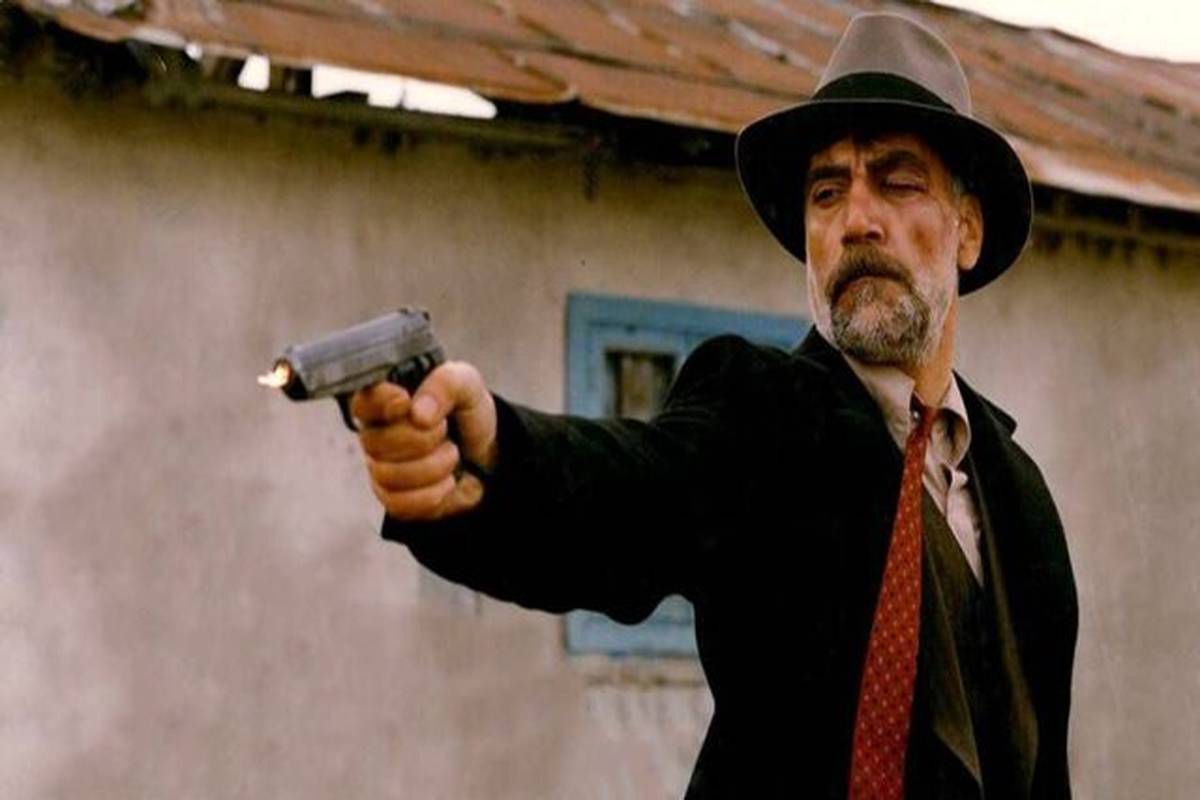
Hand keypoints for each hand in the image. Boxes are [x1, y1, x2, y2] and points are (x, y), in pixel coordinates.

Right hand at [350, 362, 497, 520]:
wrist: (484, 451)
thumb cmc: (465, 411)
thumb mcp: (466, 384)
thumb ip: (445, 384)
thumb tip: (418, 413)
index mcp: (386, 399)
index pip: (363, 402)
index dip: (381, 403)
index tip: (406, 402)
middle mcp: (375, 433)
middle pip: (377, 443)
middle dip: (424, 438)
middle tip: (445, 430)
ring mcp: (380, 467)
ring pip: (390, 475)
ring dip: (434, 466)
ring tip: (451, 454)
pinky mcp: (392, 497)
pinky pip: (400, 503)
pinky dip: (433, 494)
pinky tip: (447, 481)